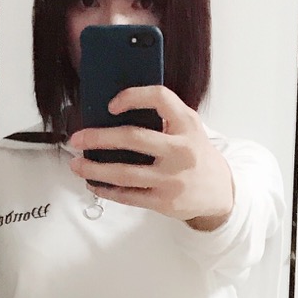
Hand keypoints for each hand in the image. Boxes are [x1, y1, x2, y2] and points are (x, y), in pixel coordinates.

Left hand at [68, 87, 234, 230]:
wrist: (219, 192)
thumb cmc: (196, 155)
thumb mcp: (189, 129)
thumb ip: (163, 119)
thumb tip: (115, 114)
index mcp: (187, 125)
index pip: (160, 98)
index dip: (133, 96)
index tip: (111, 104)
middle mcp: (181, 151)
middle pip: (133, 139)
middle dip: (98, 138)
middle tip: (77, 138)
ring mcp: (172, 179)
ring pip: (124, 173)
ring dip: (94, 169)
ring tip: (77, 164)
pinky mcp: (164, 202)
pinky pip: (128, 196)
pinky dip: (106, 190)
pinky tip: (94, 183)